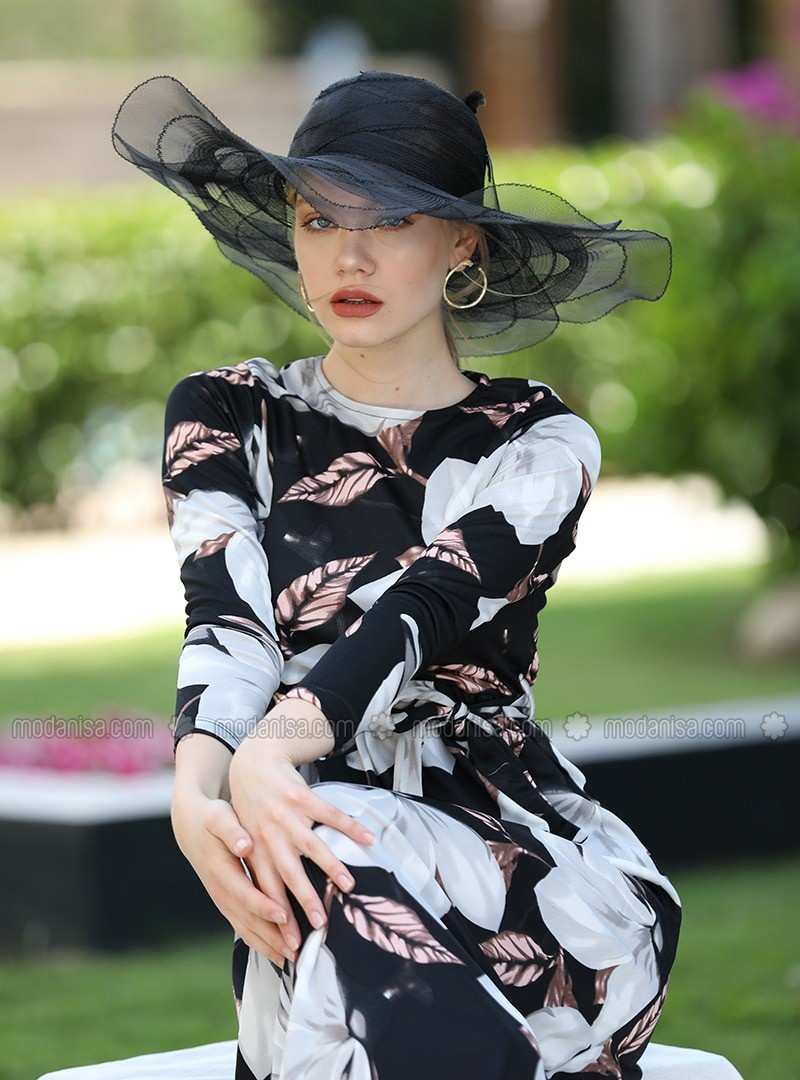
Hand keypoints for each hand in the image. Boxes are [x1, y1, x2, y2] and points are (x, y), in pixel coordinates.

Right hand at [170, 787, 294, 967]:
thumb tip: (243, 844)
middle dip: (271, 936)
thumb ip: (231, 831)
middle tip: (296, 949)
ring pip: (245, 928)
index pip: (245, 893)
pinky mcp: (226, 902)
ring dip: (267, 945)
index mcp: (221, 870)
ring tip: (291, 960)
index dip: (264, 906)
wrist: (189, 826)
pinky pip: (243, 926)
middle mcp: (220, 890)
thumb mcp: (218, 817)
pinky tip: (276, 952)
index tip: (284, 915)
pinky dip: (260, 941)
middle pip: (247, 919)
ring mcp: (222, 899)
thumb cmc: (209, 818)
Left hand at [228, 736, 374, 958]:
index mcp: (256, 852)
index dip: (278, 918)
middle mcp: (270, 837)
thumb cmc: (250, 811)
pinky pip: (330, 814)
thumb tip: (267, 912)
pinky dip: (351, 827)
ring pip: (311, 846)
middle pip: (289, 873)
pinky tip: (369, 839)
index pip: (267, 891)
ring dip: (331, 867)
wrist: (252, 765)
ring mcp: (287, 816)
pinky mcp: (303, 797)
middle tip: (321, 924)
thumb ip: (259, 871)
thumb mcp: (247, 842)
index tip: (292, 944)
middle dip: (304, 900)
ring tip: (349, 886)